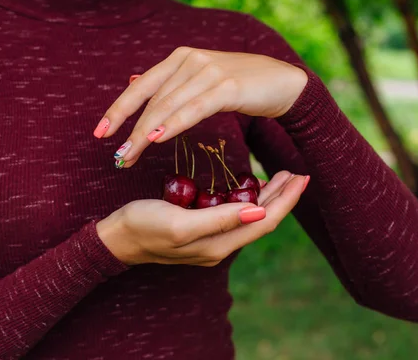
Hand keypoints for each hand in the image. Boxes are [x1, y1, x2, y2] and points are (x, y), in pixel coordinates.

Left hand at [94, 46, 307, 166]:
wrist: (283, 82)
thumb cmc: (241, 86)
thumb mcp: (201, 82)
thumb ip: (171, 85)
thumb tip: (134, 83)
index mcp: (181, 58)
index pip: (141, 87)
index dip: (118, 110)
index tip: (100, 133)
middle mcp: (190, 60)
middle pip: (152, 100)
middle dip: (130, 130)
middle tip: (117, 158)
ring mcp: (209, 71)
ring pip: (169, 106)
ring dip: (145, 134)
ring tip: (129, 156)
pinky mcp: (228, 86)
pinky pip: (194, 108)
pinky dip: (174, 124)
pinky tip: (157, 139)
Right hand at [97, 171, 308, 265]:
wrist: (116, 239)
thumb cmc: (143, 227)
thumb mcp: (181, 223)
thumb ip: (219, 220)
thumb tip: (258, 213)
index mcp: (219, 244)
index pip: (263, 221)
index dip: (285, 200)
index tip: (301, 177)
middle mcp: (220, 245)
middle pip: (261, 220)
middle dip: (282, 197)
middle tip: (297, 172)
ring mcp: (211, 240)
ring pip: (250, 218)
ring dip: (268, 198)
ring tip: (281, 177)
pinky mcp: (202, 231)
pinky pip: (235, 216)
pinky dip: (248, 200)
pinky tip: (250, 188)